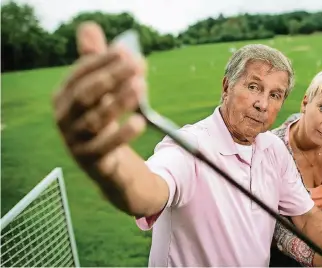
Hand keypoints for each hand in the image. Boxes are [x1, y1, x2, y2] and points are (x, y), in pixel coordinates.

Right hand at [52, 21, 146, 175]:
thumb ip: (96, 61)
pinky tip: (140, 122)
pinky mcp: (91, 161)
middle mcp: (64, 118)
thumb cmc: (103, 118)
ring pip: (95, 120)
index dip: (102, 61)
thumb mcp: (100, 90)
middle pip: (84, 95)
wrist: (108, 162)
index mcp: (64, 97)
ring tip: (141, 87)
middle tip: (136, 65)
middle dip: (110, 77)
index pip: (80, 74)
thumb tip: (89, 28)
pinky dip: (122, 134)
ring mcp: (75, 141)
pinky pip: (105, 147)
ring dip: (119, 102)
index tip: (126, 52)